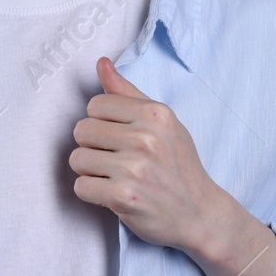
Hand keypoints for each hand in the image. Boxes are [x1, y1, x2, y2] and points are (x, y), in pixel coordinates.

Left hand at [68, 56, 225, 252]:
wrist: (199, 212)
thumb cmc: (177, 164)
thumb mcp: (162, 123)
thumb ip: (128, 93)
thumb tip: (101, 62)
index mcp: (155, 113)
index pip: (95, 104)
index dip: (102, 123)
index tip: (120, 138)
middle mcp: (146, 138)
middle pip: (81, 130)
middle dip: (93, 146)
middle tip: (116, 159)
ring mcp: (135, 168)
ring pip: (77, 159)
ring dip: (90, 171)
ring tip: (115, 176)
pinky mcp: (124, 196)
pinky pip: (81, 187)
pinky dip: (92, 193)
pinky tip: (113, 194)